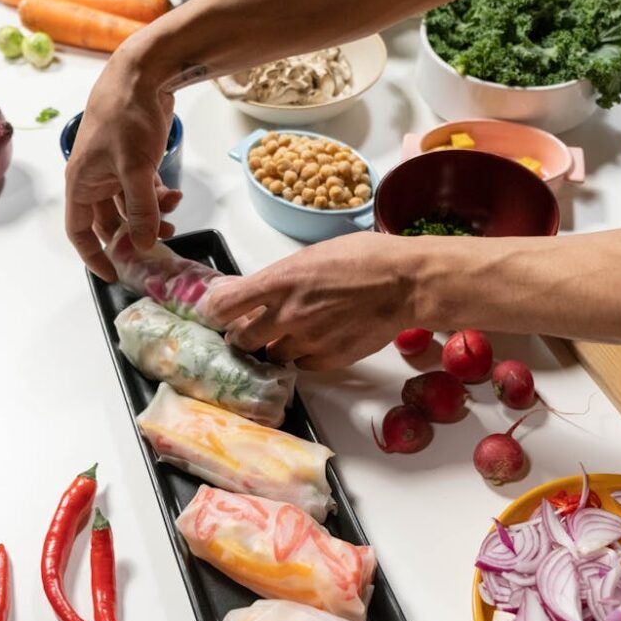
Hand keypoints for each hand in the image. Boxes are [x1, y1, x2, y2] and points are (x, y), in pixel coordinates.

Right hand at [65, 50, 182, 280]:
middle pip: (109, 222)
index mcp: (81, 182)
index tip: (115, 274)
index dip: (95, 255)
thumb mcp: (135, 168)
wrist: (144, 72)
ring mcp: (113, 168)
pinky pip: (143, 189)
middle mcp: (93, 178)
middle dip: (133, 235)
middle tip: (157, 246)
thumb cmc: (127, 115)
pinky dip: (158, 196)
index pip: (79, 231)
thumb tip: (141, 244)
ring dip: (150, 216)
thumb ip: (140, 209)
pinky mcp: (133, 157)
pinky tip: (175, 196)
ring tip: (172, 217)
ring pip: (130, 206)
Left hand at [204, 232, 417, 369]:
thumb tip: (247, 287)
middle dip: (243, 334)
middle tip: (254, 326)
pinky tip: (316, 339)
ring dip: (275, 346)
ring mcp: (307, 340)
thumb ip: (278, 276)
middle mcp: (288, 314)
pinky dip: (302, 356)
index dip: (216, 312)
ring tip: (293, 331)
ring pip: (271, 355)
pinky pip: (301, 365)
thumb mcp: (312, 255)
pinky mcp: (328, 359)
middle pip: (240, 339)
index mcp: (280, 281)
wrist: (405, 282)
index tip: (218, 313)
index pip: (223, 307)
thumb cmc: (365, 258)